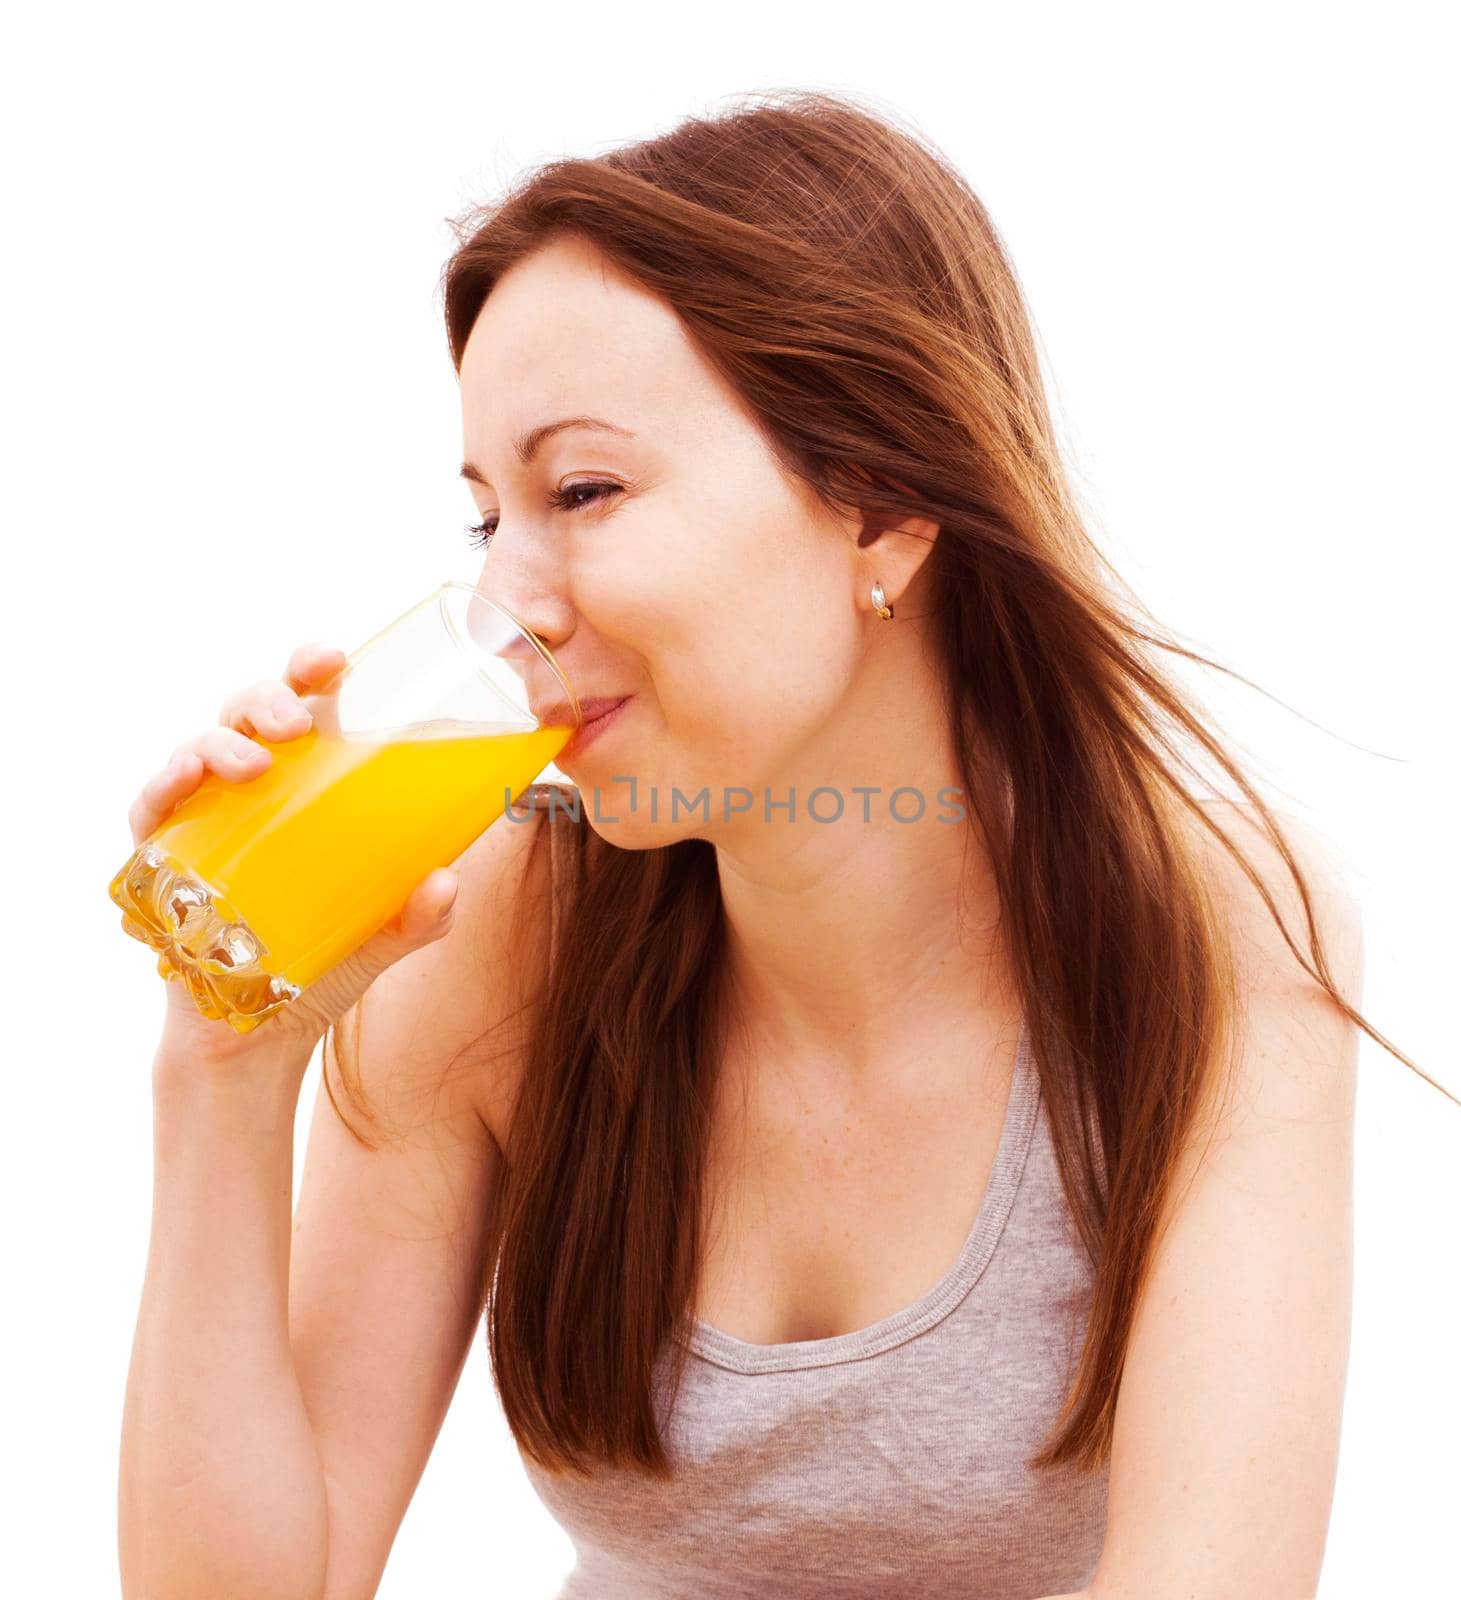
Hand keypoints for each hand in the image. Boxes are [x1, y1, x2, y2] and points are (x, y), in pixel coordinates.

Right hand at [126, 642, 460, 1066]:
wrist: (261, 1037)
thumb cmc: (324, 963)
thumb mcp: (386, 936)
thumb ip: (422, 914)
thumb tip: (447, 881)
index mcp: (309, 785)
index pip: (307, 707)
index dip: (311, 671)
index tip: (335, 661)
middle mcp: (253, 789)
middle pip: (250, 714)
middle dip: (270, 700)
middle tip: (298, 724)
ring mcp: (204, 819)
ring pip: (200, 748)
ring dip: (223, 743)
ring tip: (256, 763)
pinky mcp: (162, 859)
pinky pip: (149, 809)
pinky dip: (163, 787)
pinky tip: (184, 781)